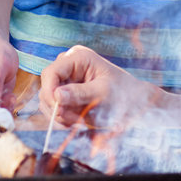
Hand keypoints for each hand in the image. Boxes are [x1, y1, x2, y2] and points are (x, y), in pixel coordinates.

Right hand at [39, 45, 155, 124]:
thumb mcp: (103, 93)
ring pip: (47, 100)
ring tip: (79, 123)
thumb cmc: (123, 92)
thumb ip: (80, 94)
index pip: (51, 72)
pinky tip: (77, 122)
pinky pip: (54, 107)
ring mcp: (66, 80)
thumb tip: (57, 95)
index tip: (58, 110)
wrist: (133, 102)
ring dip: (59, 115)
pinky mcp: (66, 94)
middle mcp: (68, 66)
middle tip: (74, 122)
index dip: (49, 91)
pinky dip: (62, 118)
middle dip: (57, 107)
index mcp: (78, 57)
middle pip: (47, 87)